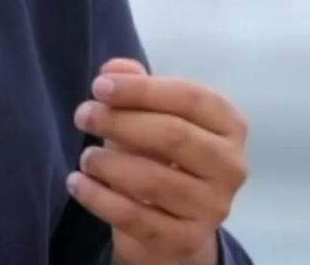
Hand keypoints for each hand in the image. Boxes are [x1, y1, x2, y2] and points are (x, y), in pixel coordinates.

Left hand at [67, 57, 249, 264]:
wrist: (174, 225)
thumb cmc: (163, 156)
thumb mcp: (151, 116)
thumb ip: (136, 87)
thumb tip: (114, 69)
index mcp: (229, 125)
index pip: (190, 97)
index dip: (141, 89)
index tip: (99, 86)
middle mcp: (231, 166)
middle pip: (174, 135)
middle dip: (121, 121)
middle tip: (83, 115)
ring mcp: (213, 207)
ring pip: (153, 180)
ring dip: (108, 163)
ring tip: (85, 156)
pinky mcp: (188, 240)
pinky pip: (135, 217)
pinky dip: (99, 198)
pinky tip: (78, 183)